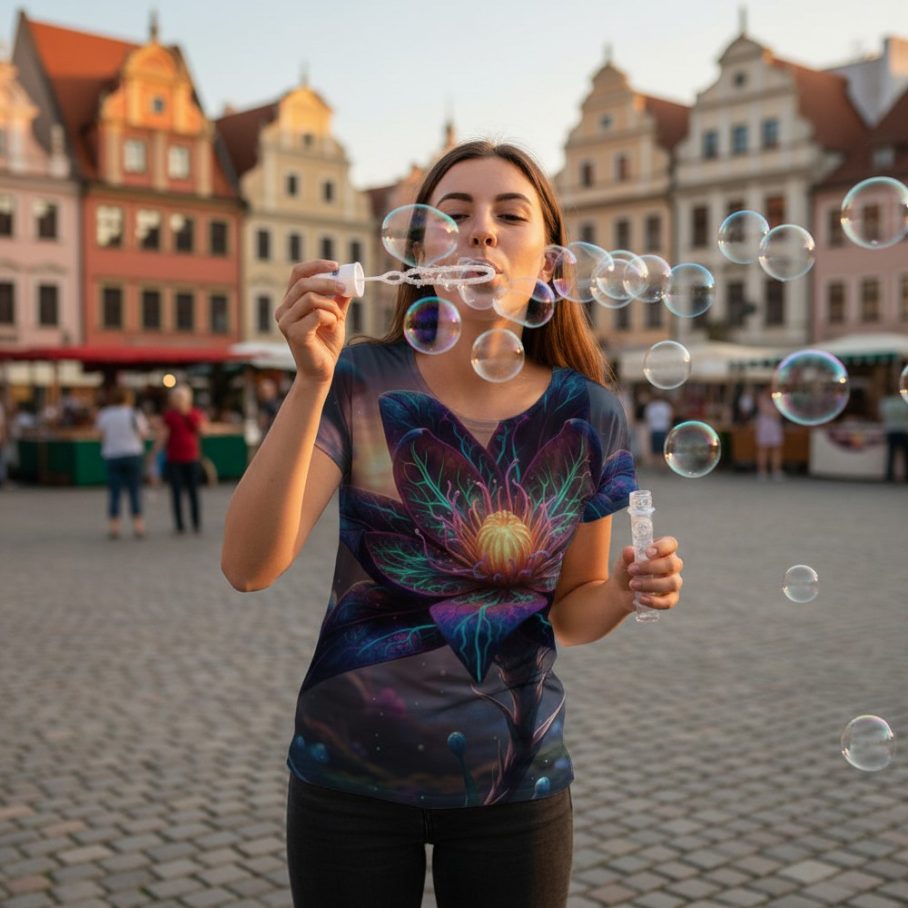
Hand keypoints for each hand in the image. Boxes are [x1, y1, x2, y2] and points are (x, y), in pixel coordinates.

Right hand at [275, 260, 350, 382]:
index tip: (336, 266)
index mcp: (290, 303)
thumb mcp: (334, 316)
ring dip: (331, 306)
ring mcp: (286, 322)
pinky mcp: (294, 333)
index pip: (297, 274)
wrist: (322, 371)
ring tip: (338, 318)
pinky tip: (332, 327)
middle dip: (328, 283)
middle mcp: (283, 311)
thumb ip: (337, 300)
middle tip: (344, 289)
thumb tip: (348, 281)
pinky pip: (317, 315)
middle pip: (304, 283)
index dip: (316, 265)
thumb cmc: (326, 345)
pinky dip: (330, 318)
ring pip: (311, 298)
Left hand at [612, 536, 682, 611]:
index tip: (647, 552)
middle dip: (651, 567)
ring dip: (651, 584)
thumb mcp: (624, 561)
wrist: (622, 590)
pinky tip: (641, 599)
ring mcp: (673, 582)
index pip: (671, 543)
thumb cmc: (628, 570)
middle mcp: (672, 565)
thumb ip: (627, 555)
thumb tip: (630, 551)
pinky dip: (654, 601)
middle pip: (672, 564)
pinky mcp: (671, 598)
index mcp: (663, 551)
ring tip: (632, 584)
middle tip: (631, 570)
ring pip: (672, 583)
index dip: (662, 547)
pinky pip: (669, 601)